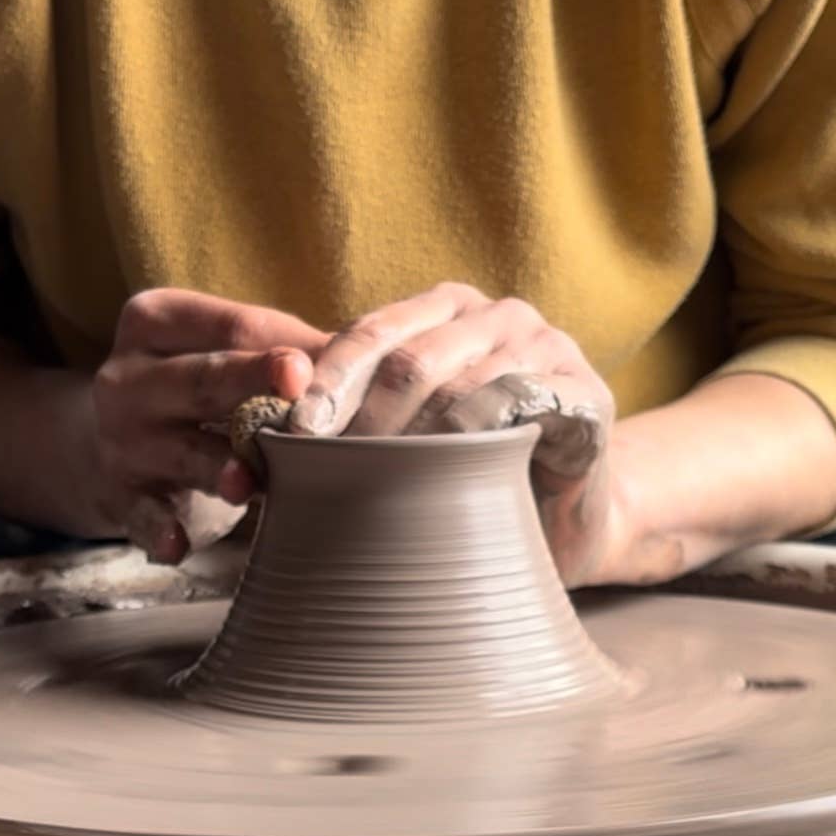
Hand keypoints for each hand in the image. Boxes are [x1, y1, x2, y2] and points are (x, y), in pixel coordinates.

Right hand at [91, 289, 325, 561]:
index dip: (274, 348)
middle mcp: (128, 377)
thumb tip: (367, 362)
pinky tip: (179, 545)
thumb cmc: (200, 389)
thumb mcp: (229, 356)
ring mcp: (121, 440)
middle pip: (201, 380)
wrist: (123, 440)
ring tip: (250, 482)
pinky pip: (142, 517)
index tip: (314, 365)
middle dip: (248, 385)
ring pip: (180, 452)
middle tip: (299, 391)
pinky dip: (161, 531)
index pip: (227, 328)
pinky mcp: (121, 495)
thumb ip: (289, 352)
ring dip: (216, 468)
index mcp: (156, 320)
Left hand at [287, 282, 620, 585]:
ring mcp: (547, 348)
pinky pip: (519, 404)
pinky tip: (446, 477)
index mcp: (443, 313)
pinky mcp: (587, 393)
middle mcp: (496, 317)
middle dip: (359, 419)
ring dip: (409, 439)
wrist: (565, 522)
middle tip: (324, 470)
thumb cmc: (469, 486)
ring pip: (460, 383)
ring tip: (374, 487)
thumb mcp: (401, 451)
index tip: (287, 435)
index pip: (369, 334)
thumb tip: (248, 461)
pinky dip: (473, 439)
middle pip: (410, 359)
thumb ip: (341, 436)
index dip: (324, 382)